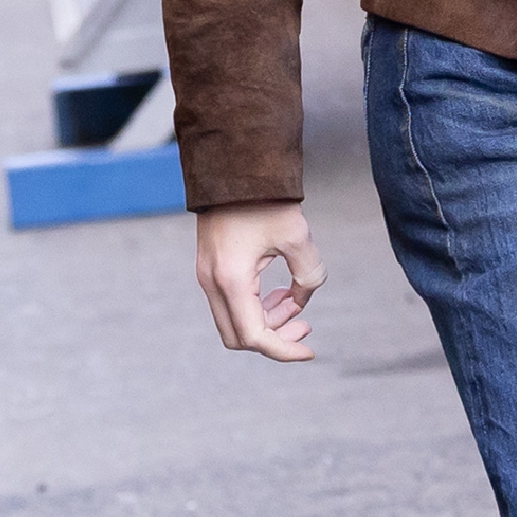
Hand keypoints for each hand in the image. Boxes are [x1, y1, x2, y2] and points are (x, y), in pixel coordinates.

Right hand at [196, 201, 324, 360]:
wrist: (233, 165)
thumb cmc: (264, 198)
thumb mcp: (297, 236)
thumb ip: (309, 274)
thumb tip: (305, 296)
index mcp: (231, 280)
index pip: (254, 337)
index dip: (283, 350)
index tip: (309, 350)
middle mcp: (212, 284)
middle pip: (239, 336)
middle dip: (274, 337)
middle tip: (305, 325)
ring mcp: (207, 276)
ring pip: (234, 321)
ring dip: (267, 320)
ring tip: (296, 299)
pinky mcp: (210, 268)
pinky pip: (231, 302)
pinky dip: (255, 306)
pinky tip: (280, 290)